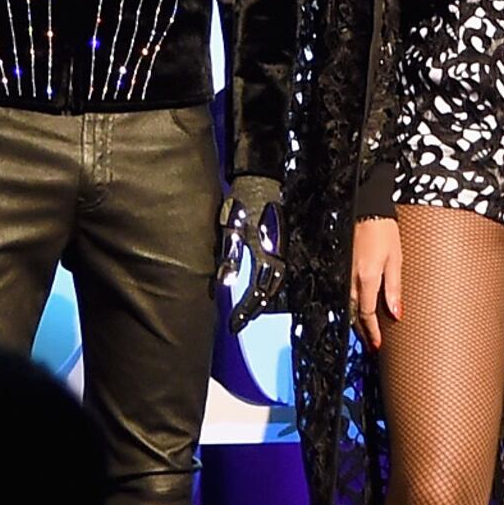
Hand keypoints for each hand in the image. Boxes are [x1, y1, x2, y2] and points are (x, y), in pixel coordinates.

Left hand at [217, 176, 282, 315]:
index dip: (245, 310)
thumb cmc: (244, 202)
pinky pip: (273, 273)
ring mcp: (279, 250)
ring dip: (259, 299)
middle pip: (267, 292)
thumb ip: (230, 257)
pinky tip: (254, 289)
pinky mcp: (277, 245)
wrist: (261, 180)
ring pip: (272, 284)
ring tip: (246, 311)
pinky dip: (264, 286)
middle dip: (253, 309)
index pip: (256, 292)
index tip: (234, 324)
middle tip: (239, 322)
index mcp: (266, 255)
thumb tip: (224, 282)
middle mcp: (277, 257)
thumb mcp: (232, 229)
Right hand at [349, 217, 401, 352]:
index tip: (377, 344)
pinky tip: (357, 309)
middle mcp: (351, 279)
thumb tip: (396, 313)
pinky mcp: (342, 268)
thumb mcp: (396, 260)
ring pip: (347, 305)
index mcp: (366, 279)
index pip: (366, 314)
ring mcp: (344, 274)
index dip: (372, 332)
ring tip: (365, 331)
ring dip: (355, 320)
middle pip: (353, 314)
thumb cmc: (383, 231)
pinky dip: (351, 305)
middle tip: (371, 343)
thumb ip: (394, 288)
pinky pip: (345, 293)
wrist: (366, 210)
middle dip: (362, 331)